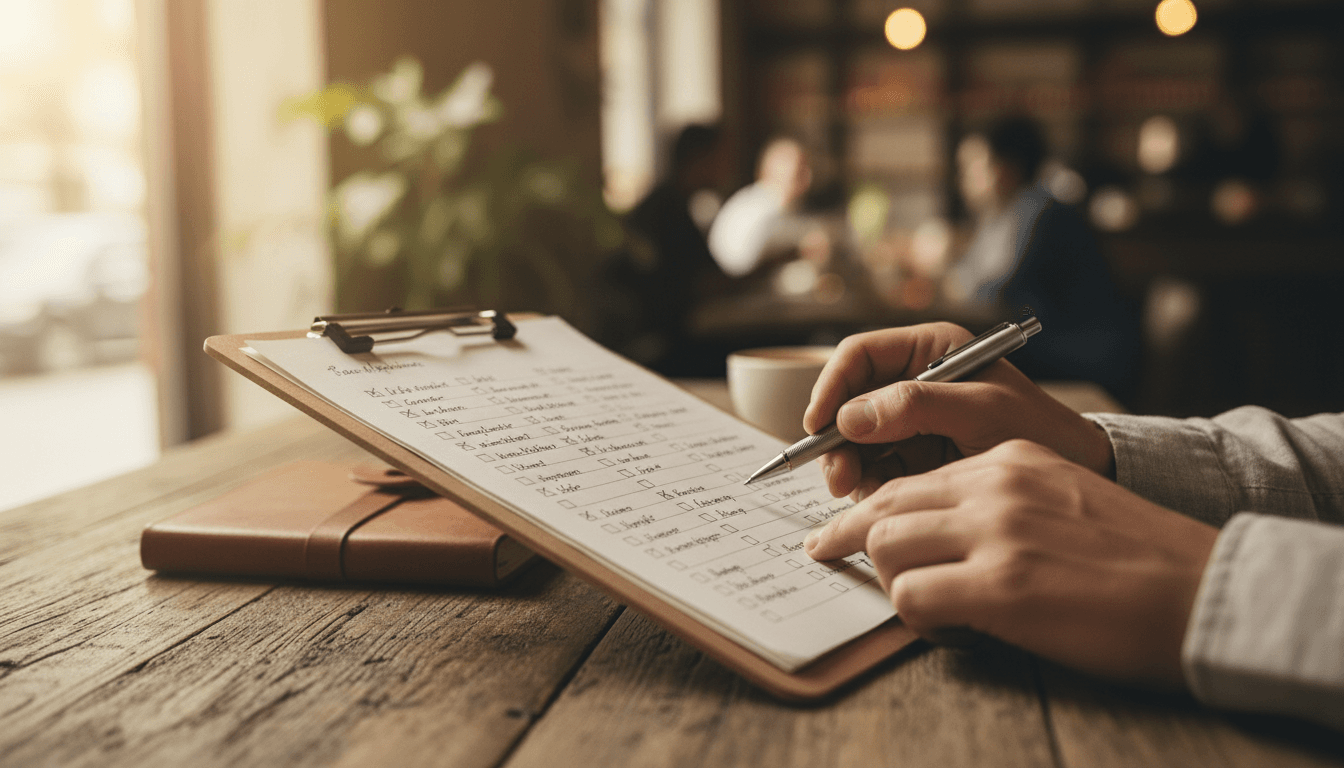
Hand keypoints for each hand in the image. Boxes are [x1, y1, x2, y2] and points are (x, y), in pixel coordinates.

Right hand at [802, 322, 1113, 499]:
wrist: (1078, 474)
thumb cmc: (1041, 431)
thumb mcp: (982, 411)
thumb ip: (916, 406)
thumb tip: (850, 416)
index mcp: (930, 349)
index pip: (859, 356)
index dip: (831, 387)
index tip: (819, 425)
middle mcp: (913, 380)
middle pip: (848, 401)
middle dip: (837, 439)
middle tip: (839, 476)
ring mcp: (912, 421)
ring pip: (854, 440)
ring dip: (851, 467)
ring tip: (867, 492)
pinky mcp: (914, 456)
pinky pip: (873, 468)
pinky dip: (869, 485)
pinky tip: (884, 498)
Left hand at [804, 440, 1218, 687]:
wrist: (1206, 589)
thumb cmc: (1141, 559)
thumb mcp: (1063, 500)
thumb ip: (1000, 505)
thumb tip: (940, 538)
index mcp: (1010, 460)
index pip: (911, 476)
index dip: (869, 505)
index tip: (842, 525)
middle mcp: (995, 485)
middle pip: (884, 503)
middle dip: (848, 534)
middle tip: (823, 552)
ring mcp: (996, 533)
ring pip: (885, 543)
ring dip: (886, 578)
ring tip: (912, 602)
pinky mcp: (1002, 586)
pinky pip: (912, 597)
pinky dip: (913, 618)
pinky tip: (944, 627)